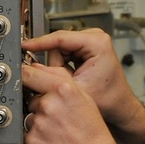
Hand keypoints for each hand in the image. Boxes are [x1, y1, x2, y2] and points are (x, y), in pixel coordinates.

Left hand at [21, 60, 117, 143]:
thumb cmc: (91, 129)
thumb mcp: (83, 96)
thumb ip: (60, 78)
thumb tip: (38, 68)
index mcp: (62, 89)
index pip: (29, 74)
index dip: (26, 76)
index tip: (23, 79)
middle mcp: (48, 104)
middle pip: (31, 100)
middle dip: (40, 108)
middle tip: (57, 119)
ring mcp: (38, 124)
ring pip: (29, 119)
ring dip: (38, 125)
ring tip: (56, 133)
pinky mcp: (31, 142)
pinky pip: (26, 136)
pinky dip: (35, 140)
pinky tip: (51, 143)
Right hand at [23, 29, 144, 143]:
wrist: (119, 105)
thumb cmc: (107, 98)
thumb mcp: (75, 88)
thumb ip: (52, 76)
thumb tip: (31, 67)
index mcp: (97, 42)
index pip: (60, 37)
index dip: (40, 43)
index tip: (25, 46)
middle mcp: (95, 37)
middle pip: (59, 44)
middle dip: (55, 63)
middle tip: (62, 79)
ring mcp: (92, 41)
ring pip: (60, 49)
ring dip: (60, 66)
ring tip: (72, 80)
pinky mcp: (87, 47)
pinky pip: (65, 53)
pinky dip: (63, 66)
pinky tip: (73, 77)